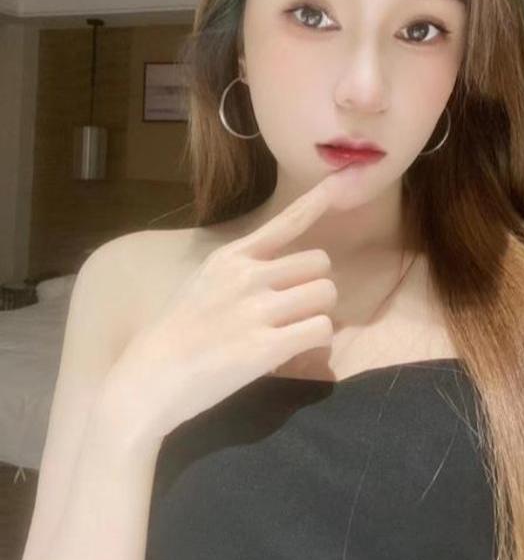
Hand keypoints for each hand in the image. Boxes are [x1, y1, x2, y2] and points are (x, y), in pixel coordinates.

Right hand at [100, 169, 353, 444]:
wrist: (149, 378)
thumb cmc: (175, 333)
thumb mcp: (203, 283)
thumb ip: (241, 270)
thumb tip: (280, 274)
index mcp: (231, 258)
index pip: (284, 223)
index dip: (316, 202)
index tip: (338, 182)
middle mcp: (248, 276)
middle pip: (319, 263)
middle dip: (316, 285)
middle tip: (299, 308)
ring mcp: (258, 310)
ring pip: (326, 294)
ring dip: (319, 313)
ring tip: (296, 330)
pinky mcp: (267, 347)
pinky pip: (321, 329)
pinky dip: (317, 340)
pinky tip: (298, 350)